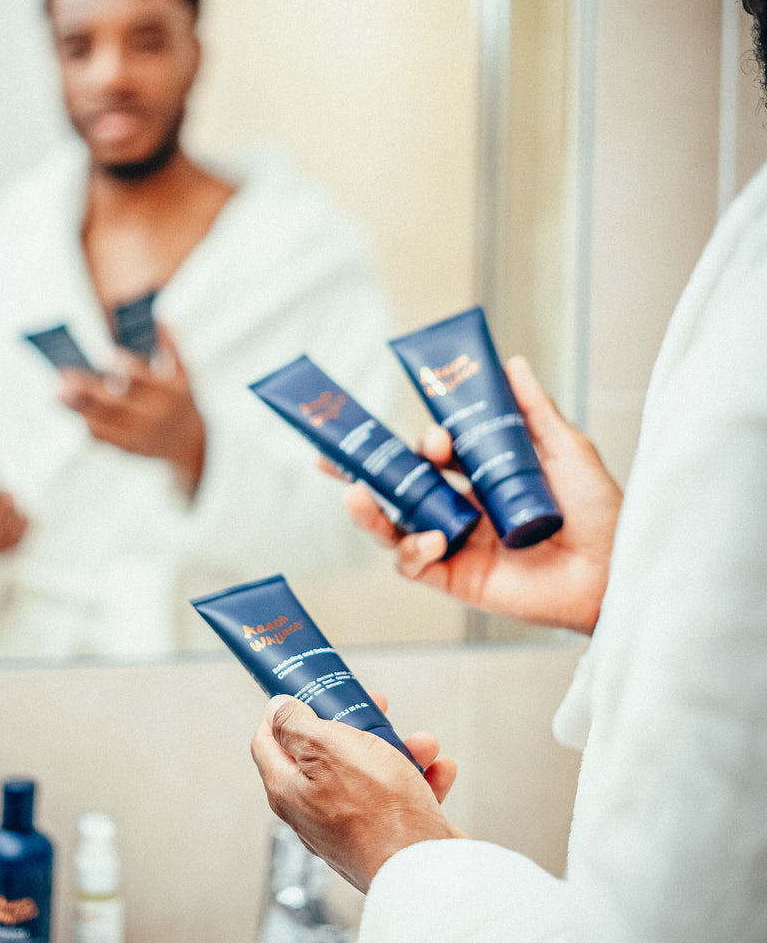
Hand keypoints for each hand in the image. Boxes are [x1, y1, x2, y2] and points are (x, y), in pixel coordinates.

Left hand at [58, 325, 205, 493]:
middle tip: (64, 375)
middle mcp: (156, 415)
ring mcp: (141, 434)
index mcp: (171, 392)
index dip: (125, 367)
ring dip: (78, 407)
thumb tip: (161, 317)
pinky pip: (102, 436)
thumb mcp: (184, 373)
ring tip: (58, 393)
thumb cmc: (180, 398)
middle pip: (117, 402)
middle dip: (89, 389)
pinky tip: (71, 407)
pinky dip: (85, 421)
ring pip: (105, 421)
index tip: (103, 355)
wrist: (187, 443)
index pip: (145, 378)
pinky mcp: (128, 447)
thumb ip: (172, 346)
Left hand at [251, 691, 464, 893]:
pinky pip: (398, 799)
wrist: (423, 868)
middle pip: (325, 754)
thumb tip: (277, 709)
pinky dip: (419, 781)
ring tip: (423, 744)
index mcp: (288, 790)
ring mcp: (349, 827)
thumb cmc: (376, 811)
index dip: (281, 713)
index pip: (267, 743)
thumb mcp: (328, 748)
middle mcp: (313, 812)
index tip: (303, 693)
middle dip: (356, 725)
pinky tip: (440, 770)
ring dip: (398, 750)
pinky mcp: (383, 838)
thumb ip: (297, 725)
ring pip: (369, 773)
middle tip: (376, 705)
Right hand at [340, 356, 621, 634]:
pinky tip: (432, 537)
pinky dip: (412, 549)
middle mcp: (463, 511)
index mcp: (482, 480)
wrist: (613, 568)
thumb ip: (533, 410)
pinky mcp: (456, 579)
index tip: (433, 438)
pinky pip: (414, 565)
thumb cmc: (599, 511)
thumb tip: (512, 364)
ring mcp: (456, 545)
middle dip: (362, 474)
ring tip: (355, 495)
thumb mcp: (565, 450)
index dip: (420, 445)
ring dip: (370, 512)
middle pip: (399, 490)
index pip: (433, 458)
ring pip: (394, 528)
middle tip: (329, 459)